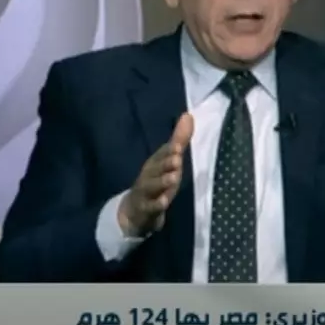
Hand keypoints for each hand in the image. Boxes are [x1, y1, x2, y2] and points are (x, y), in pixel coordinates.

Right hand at [118, 112, 193, 236]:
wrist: (135, 209)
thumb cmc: (157, 180)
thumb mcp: (169, 160)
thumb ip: (179, 139)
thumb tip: (189, 114)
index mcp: (155, 162)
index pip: (162, 154)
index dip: (169, 150)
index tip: (178, 146)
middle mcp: (149, 174)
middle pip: (156, 168)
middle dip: (166, 163)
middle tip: (177, 159)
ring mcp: (145, 191)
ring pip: (152, 186)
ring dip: (162, 182)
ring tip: (173, 178)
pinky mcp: (145, 208)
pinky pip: (150, 206)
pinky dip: (157, 204)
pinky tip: (164, 202)